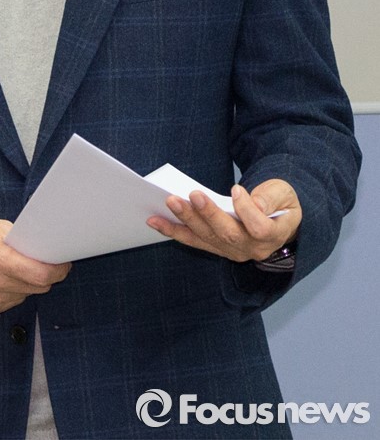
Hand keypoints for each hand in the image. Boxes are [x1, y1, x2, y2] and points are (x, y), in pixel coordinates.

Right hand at [0, 212, 71, 316]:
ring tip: (16, 266)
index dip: (58, 269)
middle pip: (38, 287)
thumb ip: (19, 237)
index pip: (40, 274)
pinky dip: (14, 291)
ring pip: (26, 296)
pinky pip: (11, 302)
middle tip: (43, 260)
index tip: (62, 262)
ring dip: (29, 283)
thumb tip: (43, 247)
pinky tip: (2, 277)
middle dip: (46, 274)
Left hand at [147, 179, 301, 263]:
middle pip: (227, 233)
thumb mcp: (285, 194)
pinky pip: (193, 240)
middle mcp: (251, 248)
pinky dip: (173, 230)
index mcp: (273, 235)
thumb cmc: (281, 204)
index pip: (259, 227)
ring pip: (207, 237)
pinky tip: (156, 220)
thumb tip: (252, 201)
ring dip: (187, 219)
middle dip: (208, 214)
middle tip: (192, 194)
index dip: (247, 210)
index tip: (236, 190)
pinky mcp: (216, 248)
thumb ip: (271, 198)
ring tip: (170, 202)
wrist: (279, 223)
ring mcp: (232, 251)